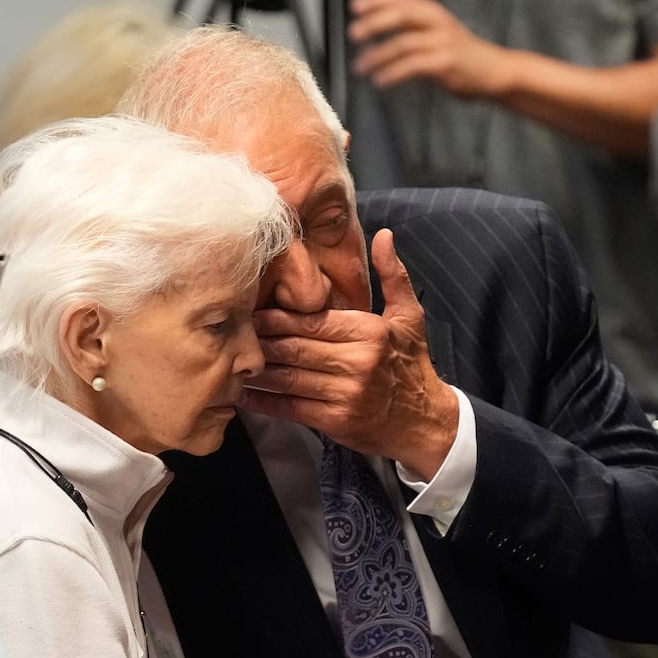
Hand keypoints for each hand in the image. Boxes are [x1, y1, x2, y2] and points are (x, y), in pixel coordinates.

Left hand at [243, 229, 459, 480]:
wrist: (426, 423)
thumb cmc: (412, 365)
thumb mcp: (409, 316)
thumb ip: (392, 275)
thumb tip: (384, 235)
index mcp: (369, 332)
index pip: (312, 321)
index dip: (277, 317)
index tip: (251, 312)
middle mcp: (357, 362)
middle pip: (295, 347)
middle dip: (260, 341)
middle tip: (230, 333)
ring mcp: (346, 394)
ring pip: (289, 377)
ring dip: (257, 370)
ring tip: (231, 360)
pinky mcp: (336, 422)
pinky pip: (292, 408)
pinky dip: (266, 402)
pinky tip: (245, 395)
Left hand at [349, 0, 508, 99]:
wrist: (495, 72)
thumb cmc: (460, 56)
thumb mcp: (435, 34)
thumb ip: (410, 30)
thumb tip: (372, 31)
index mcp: (433, 11)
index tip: (355, 6)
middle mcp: (438, 21)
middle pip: (401, 14)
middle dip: (374, 22)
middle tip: (353, 33)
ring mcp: (443, 41)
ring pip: (403, 43)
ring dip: (377, 56)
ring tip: (359, 67)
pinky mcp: (446, 63)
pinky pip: (413, 66)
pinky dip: (393, 73)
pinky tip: (380, 81)